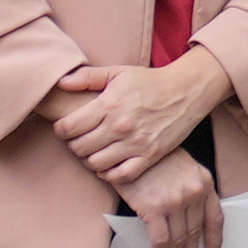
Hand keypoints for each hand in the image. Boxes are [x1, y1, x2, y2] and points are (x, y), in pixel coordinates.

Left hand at [43, 55, 226, 190]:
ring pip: (96, 164)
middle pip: (79, 148)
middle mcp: (120, 126)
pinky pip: (121, 176)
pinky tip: (108, 165)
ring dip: (89, 160)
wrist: (187, 91)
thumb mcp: (118, 72)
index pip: (69, 128)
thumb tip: (61, 83)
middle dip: (74, 145)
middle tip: (79, 139)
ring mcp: (136, 143)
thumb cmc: (150, 81)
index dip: (61, 129)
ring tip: (93, 151)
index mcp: (109, 105)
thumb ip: (87, 77)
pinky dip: (110, 174)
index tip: (66, 127)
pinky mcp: (150, 156)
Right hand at [132, 163, 224, 247]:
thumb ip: (191, 189)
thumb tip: (188, 220)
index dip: (214, 239)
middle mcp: (194, 192)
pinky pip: (160, 239)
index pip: (215, 217)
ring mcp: (175, 201)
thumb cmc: (154, 156)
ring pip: (178, 239)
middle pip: (194, 231)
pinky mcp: (154, 207)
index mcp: (204, 182)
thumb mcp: (183, 167)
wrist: (130, 147)